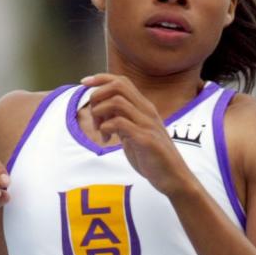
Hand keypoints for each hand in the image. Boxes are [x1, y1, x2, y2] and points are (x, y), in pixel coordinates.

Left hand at [81, 73, 195, 196]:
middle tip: (95, 118)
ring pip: (117, 102)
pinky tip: (108, 140)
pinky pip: (119, 123)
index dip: (100, 78)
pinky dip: (107, 128)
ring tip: (101, 130)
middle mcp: (147, 110)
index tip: (83, 83)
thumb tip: (102, 111)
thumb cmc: (150, 156)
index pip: (121, 81)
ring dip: (100, 113)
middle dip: (97, 96)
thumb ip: (121, 120)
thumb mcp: (133, 133)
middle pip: (118, 86)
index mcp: (144, 107)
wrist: (172, 176)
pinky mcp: (145, 139)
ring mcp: (147, 123)